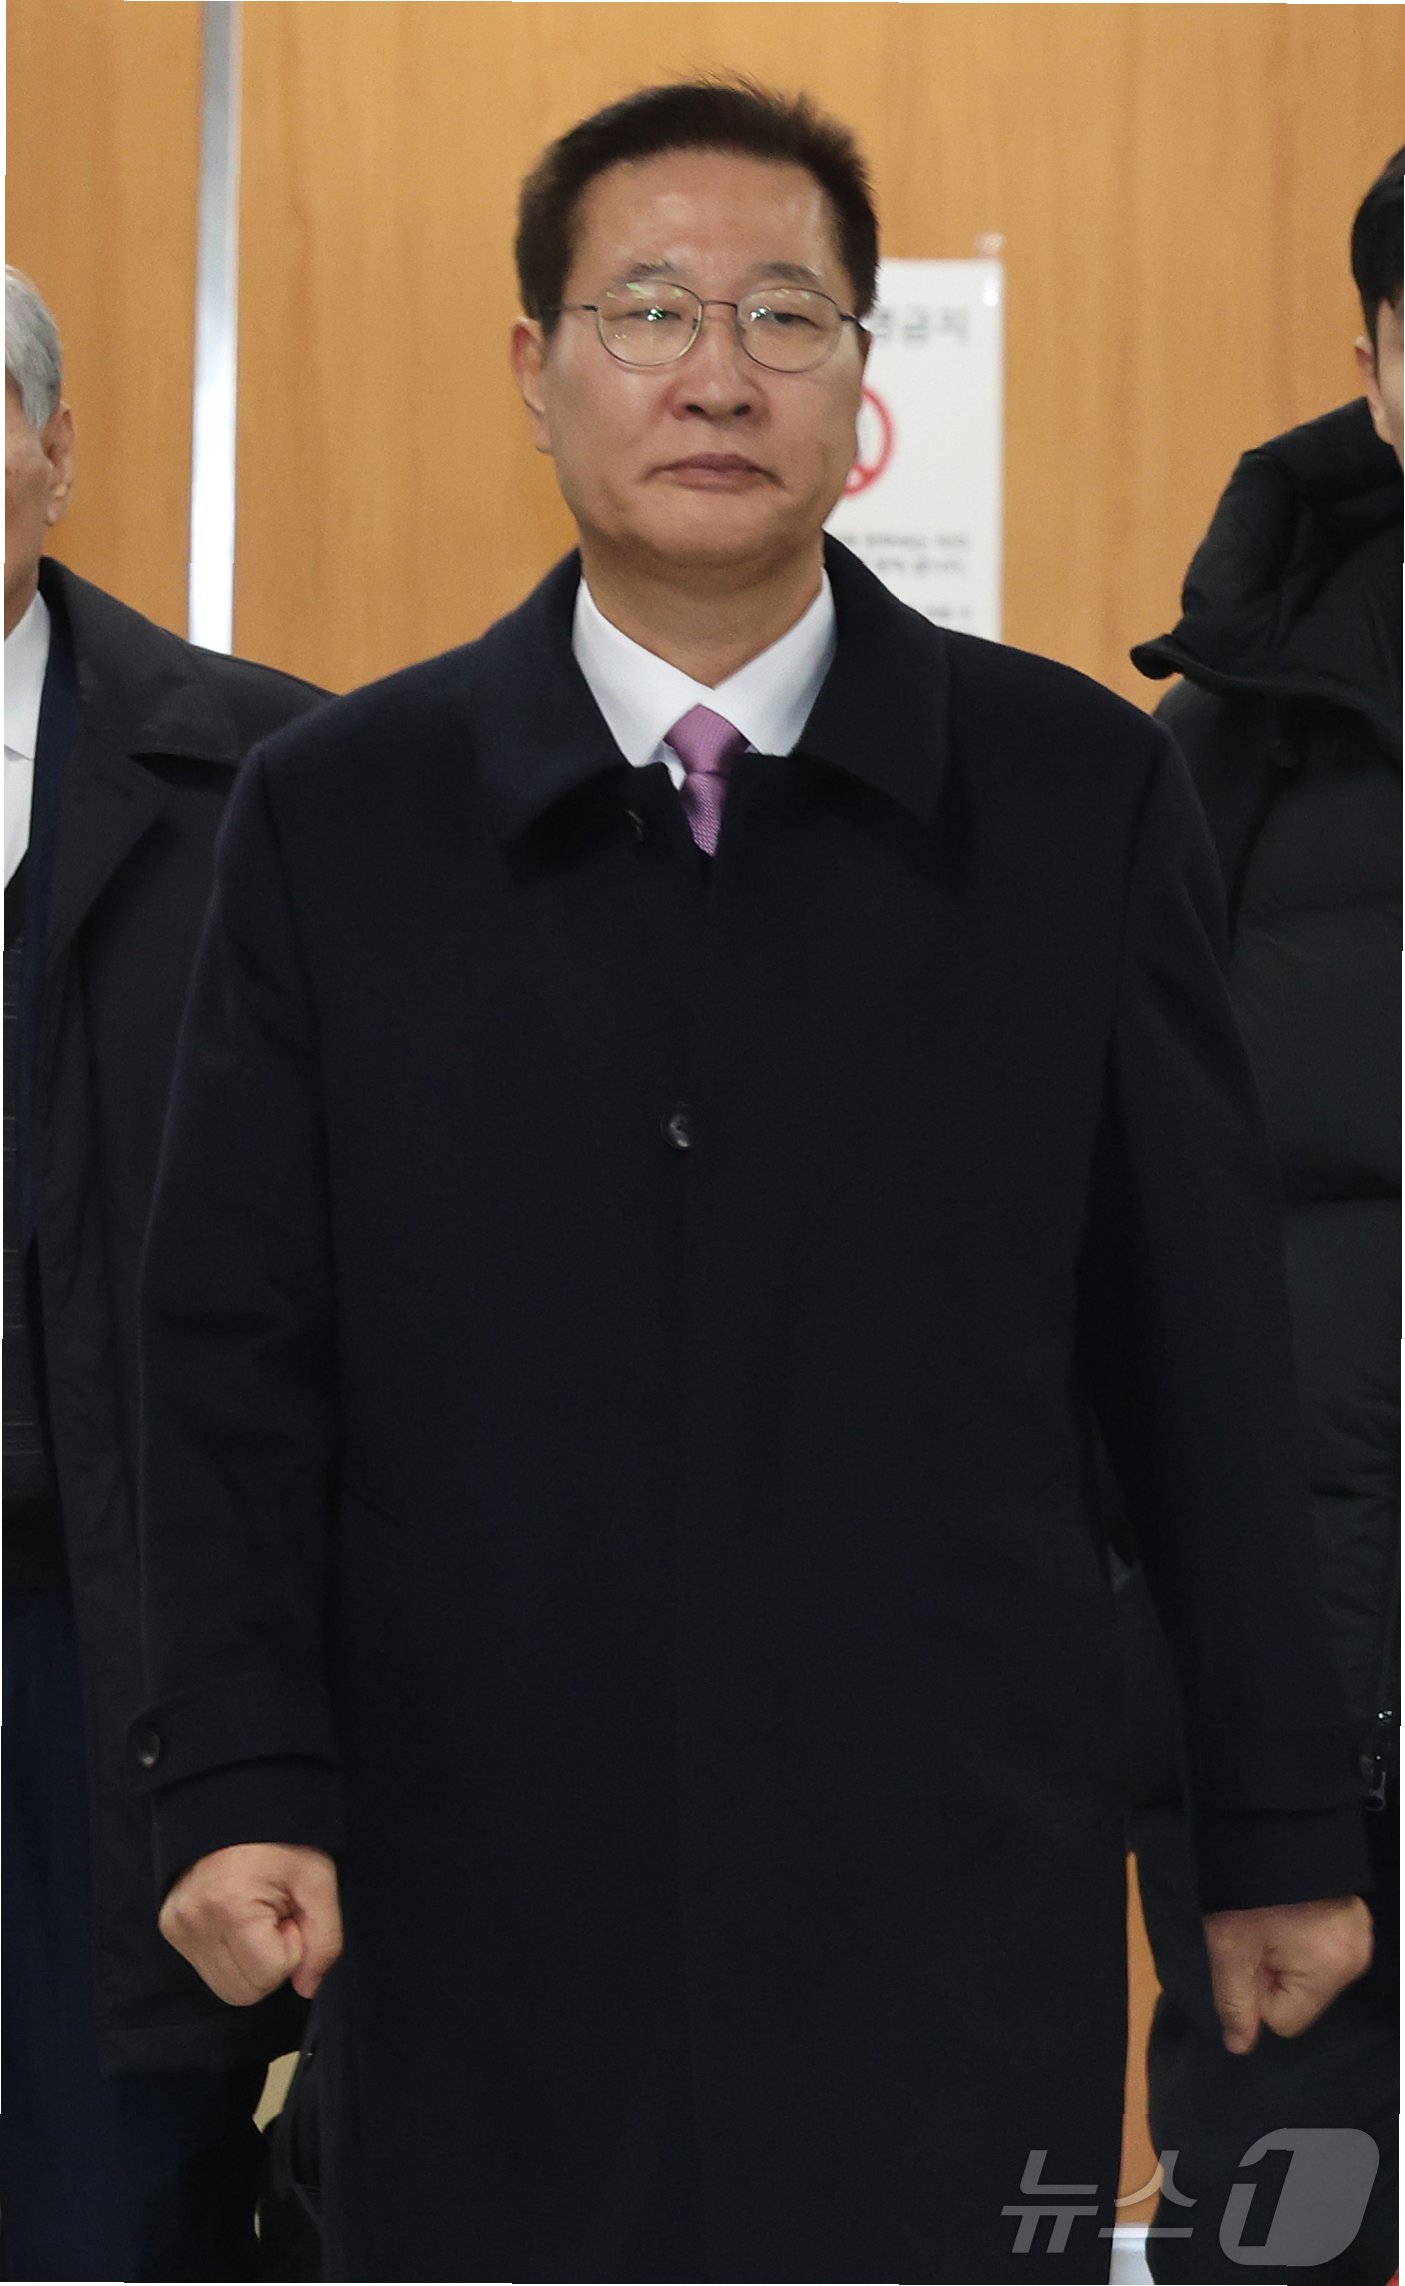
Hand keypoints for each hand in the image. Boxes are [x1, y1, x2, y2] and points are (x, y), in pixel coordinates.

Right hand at [159, 1842, 342, 2005]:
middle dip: (271, 1962)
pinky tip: (240, 1921)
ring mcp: (176, 1926)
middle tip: (277, 1917)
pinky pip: (208, 1970)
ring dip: (251, 1963)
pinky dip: (231, 1956)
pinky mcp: (170, 1927)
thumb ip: (324, 1939)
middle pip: (245, 1992)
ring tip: (259, 1919)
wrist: (239, 1803)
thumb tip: (308, 1988)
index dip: (293, 1946)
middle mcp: (194, 1921)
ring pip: (226, 1988)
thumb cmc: (283, 1841)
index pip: (271, 1974)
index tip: (291, 1911)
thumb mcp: (318, 1879)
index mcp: (229, 1906)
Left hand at [1205, 1894, 1371, 2054]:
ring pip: (1310, 1975)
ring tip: (1272, 1919)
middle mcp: (1355, 1959)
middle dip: (1274, 1973)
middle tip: (1259, 1933)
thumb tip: (1239, 2047)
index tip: (1248, 1954)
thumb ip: (1234, 2001)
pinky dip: (1302, 1939)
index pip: (1284, 2019)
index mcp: (1330, 1970)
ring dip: (1286, 1956)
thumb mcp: (1229, 1946)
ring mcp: (1359, 1938)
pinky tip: (1289, 1912)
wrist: (1269, 1824)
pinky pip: (1322, 1951)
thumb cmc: (1248, 1889)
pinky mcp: (1354, 1920)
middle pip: (1302, 1998)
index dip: (1256, 1990)